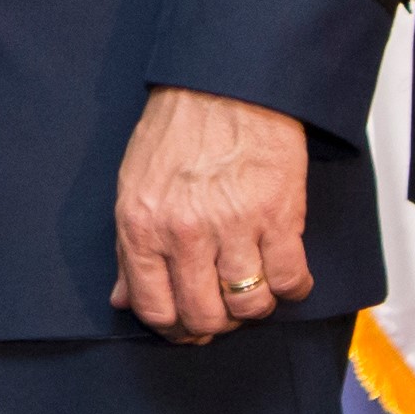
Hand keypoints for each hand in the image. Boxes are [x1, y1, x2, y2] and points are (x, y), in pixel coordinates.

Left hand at [107, 87, 312, 344]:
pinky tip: (284, 271)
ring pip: (250, 307)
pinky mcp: (278, 215)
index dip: (174, 329)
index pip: (154, 308)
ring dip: (255, 307)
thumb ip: (127, 249)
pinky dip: (292, 287)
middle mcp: (184, 231)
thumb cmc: (177, 129)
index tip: (187, 327)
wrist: (224, 84)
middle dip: (215, 324)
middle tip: (223, 310)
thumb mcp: (133, 186)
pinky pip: (290, 281)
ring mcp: (233, 225)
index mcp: (142, 224)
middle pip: (204, 316)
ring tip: (253, 286)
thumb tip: (121, 299)